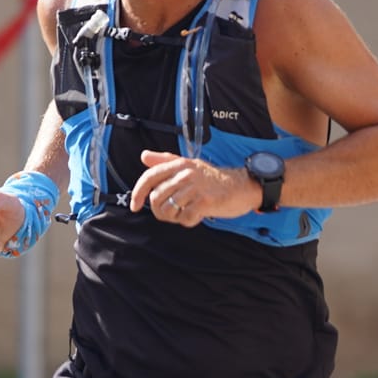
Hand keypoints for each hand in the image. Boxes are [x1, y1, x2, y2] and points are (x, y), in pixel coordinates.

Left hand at [129, 149, 257, 225]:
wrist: (242, 187)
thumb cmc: (213, 180)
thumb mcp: (189, 166)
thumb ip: (165, 161)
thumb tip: (144, 156)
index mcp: (179, 164)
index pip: (149, 177)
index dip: (138, 193)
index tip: (135, 206)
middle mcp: (186, 173)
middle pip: (156, 198)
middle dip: (160, 211)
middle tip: (174, 213)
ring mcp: (196, 187)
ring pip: (168, 210)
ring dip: (175, 217)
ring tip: (187, 212)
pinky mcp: (205, 202)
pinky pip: (184, 218)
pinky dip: (188, 221)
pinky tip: (197, 216)